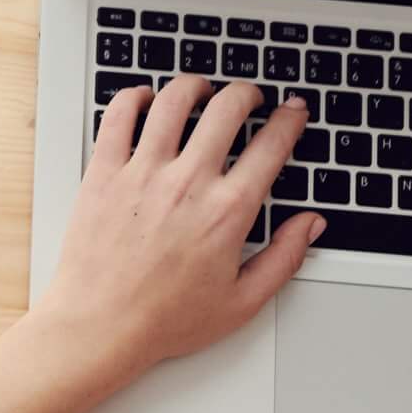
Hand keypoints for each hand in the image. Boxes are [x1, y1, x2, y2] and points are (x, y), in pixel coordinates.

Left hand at [33, 78, 323, 381]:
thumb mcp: (242, 302)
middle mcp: (188, 182)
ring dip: (194, 86)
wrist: (100, 327)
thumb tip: (310, 225)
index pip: (272, 145)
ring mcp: (142, 173)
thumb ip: (284, 258)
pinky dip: (134, 97)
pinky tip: (145, 99)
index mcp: (228, 211)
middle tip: (249, 97)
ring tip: (201, 90)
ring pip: (174, 101)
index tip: (292, 111)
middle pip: (228, 108)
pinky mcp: (103, 172)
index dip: (289, 119)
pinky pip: (118, 115)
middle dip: (247, 93)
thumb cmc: (166, 320)